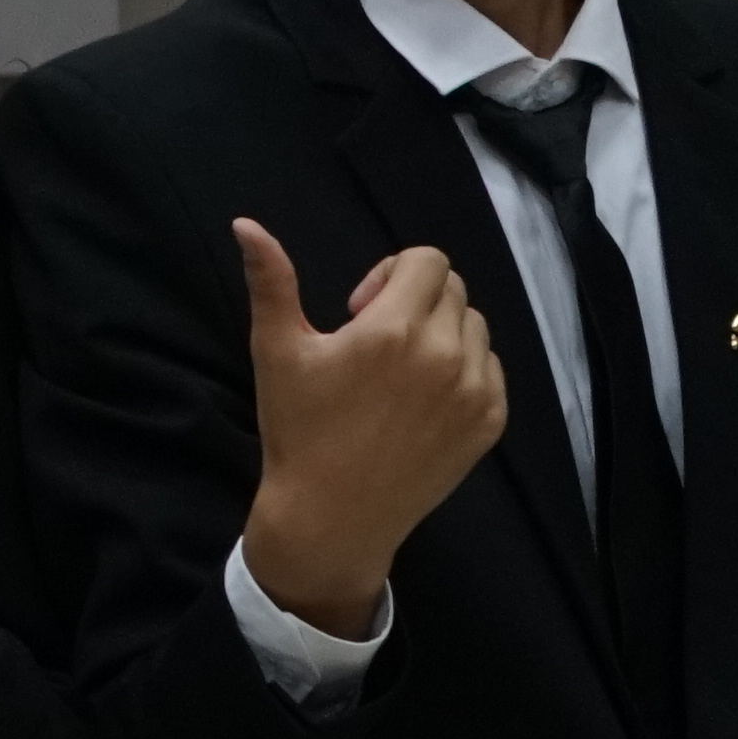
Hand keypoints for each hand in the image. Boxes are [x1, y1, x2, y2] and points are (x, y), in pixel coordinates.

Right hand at [227, 216, 507, 639]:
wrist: (334, 515)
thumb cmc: (299, 429)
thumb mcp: (278, 351)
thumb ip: (271, 281)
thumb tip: (245, 223)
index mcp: (393, 329)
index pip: (427, 261)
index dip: (390, 274)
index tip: (358, 312)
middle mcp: (446, 354)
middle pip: (452, 289)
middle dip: (415, 299)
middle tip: (375, 343)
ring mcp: (475, 391)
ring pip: (475, 327)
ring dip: (442, 332)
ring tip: (402, 372)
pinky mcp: (491, 421)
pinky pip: (491, 368)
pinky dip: (463, 369)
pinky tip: (422, 400)